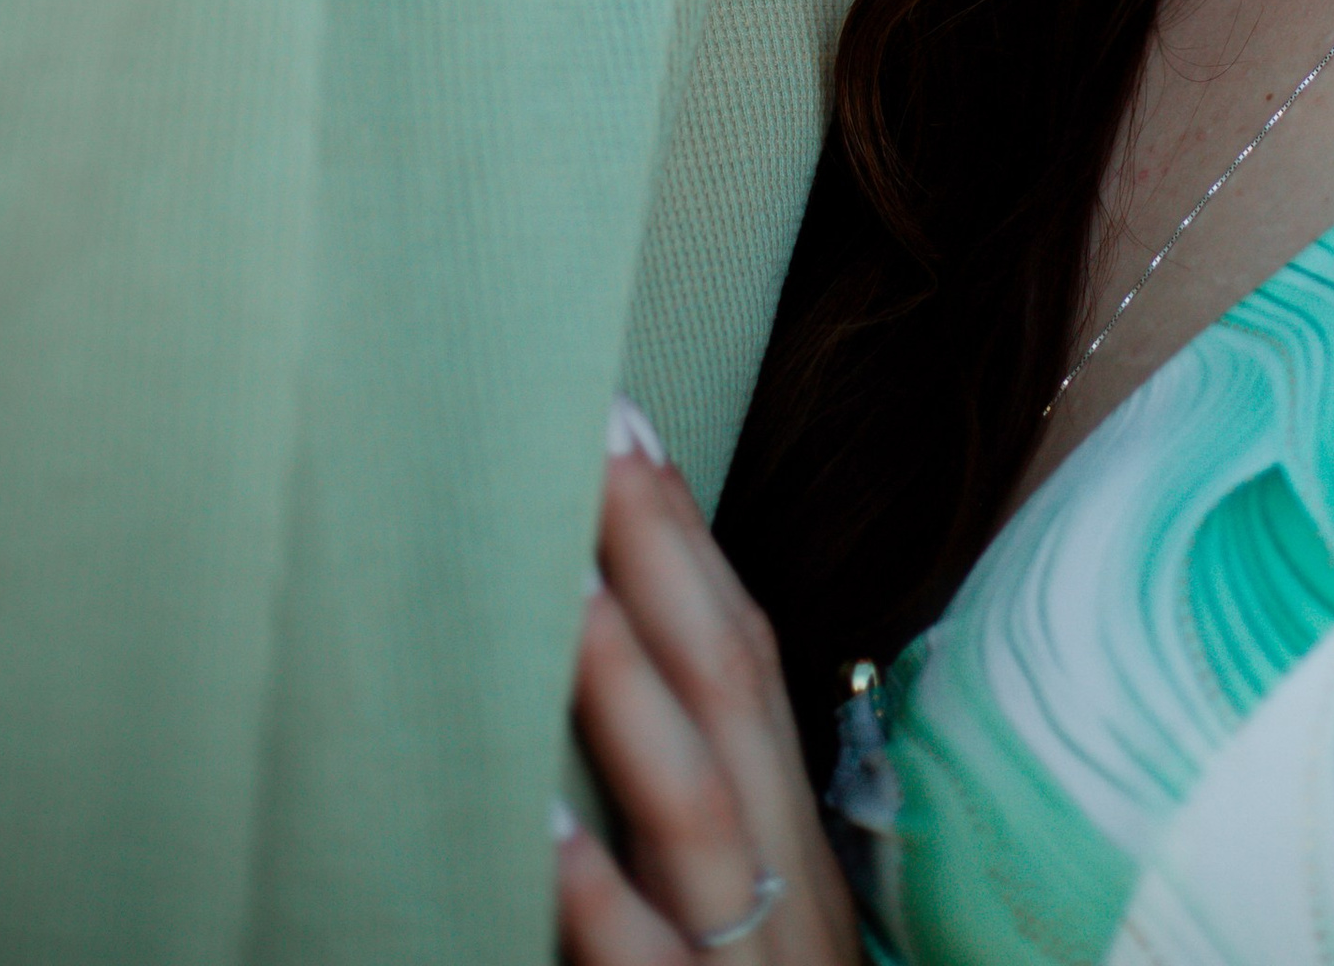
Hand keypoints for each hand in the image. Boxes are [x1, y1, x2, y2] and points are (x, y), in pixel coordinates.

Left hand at [555, 402, 861, 965]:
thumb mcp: (759, 914)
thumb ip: (699, 814)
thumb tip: (610, 660)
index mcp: (792, 833)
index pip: (746, 658)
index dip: (687, 540)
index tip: (625, 422)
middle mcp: (786, 879)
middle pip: (732, 692)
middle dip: (661, 552)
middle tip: (588, 424)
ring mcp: (753, 962)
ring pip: (700, 813)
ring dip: (631, 692)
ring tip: (564, 587)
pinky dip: (603, 904)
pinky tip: (541, 836)